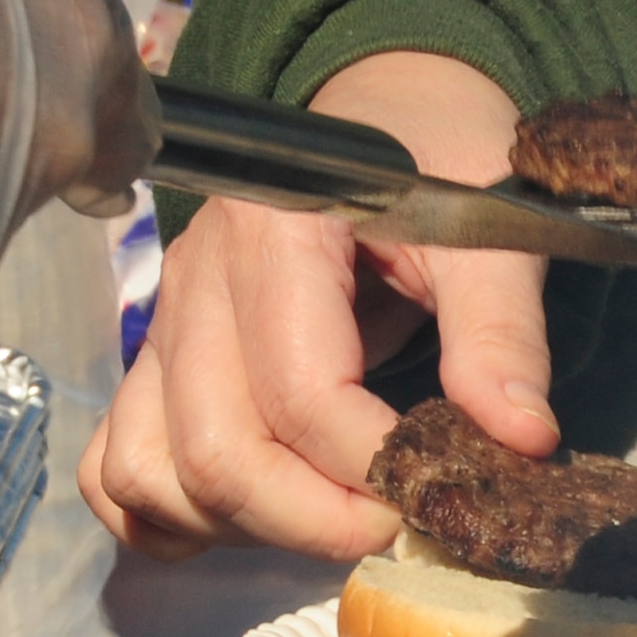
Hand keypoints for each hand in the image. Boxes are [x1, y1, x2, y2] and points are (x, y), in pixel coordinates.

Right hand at [80, 51, 555, 560]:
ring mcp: (167, 325)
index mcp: (277, 231)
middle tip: (396, 527)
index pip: (303, 394)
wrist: (391, 109)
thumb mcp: (495, 233)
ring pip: (150, 472)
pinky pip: (115, 466)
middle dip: (311, 521)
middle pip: (216, 451)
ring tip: (329, 518)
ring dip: (240, 526)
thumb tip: (521, 442)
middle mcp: (198, 280)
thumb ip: (503, 334)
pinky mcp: (159, 362)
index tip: (440, 499)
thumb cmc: (442, 163)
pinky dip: (168, 516)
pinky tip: (247, 522)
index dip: (373, 470)